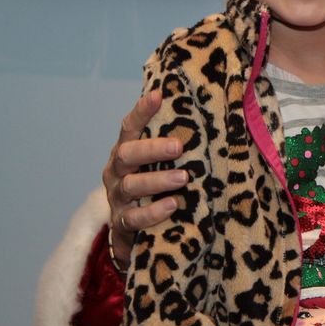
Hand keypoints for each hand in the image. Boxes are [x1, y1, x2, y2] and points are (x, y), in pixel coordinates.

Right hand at [103, 89, 188, 266]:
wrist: (132, 230)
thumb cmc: (152, 186)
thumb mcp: (158, 163)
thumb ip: (172, 142)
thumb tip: (206, 116)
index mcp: (126, 152)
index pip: (130, 127)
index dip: (141, 111)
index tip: (158, 95)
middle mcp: (117, 172)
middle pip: (127, 154)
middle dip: (152, 149)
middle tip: (178, 146)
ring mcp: (117, 198)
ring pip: (131, 186)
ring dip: (157, 180)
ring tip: (183, 178)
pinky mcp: (122, 223)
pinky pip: (134, 218)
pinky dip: (153, 212)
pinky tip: (172, 205)